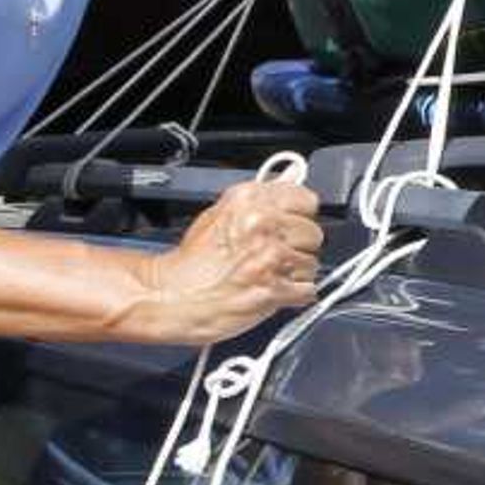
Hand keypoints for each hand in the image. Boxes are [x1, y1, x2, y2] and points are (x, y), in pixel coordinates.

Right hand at [128, 178, 325, 344]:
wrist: (170, 297)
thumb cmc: (191, 264)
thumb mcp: (218, 214)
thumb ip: (257, 203)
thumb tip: (288, 188)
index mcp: (249, 201)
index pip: (307, 199)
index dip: (300, 217)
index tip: (291, 226)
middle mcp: (262, 224)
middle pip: (314, 233)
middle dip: (298, 247)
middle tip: (274, 257)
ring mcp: (270, 257)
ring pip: (312, 263)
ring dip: (296, 274)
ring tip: (267, 276)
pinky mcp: (274, 289)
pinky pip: (308, 290)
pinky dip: (295, 296)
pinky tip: (273, 293)